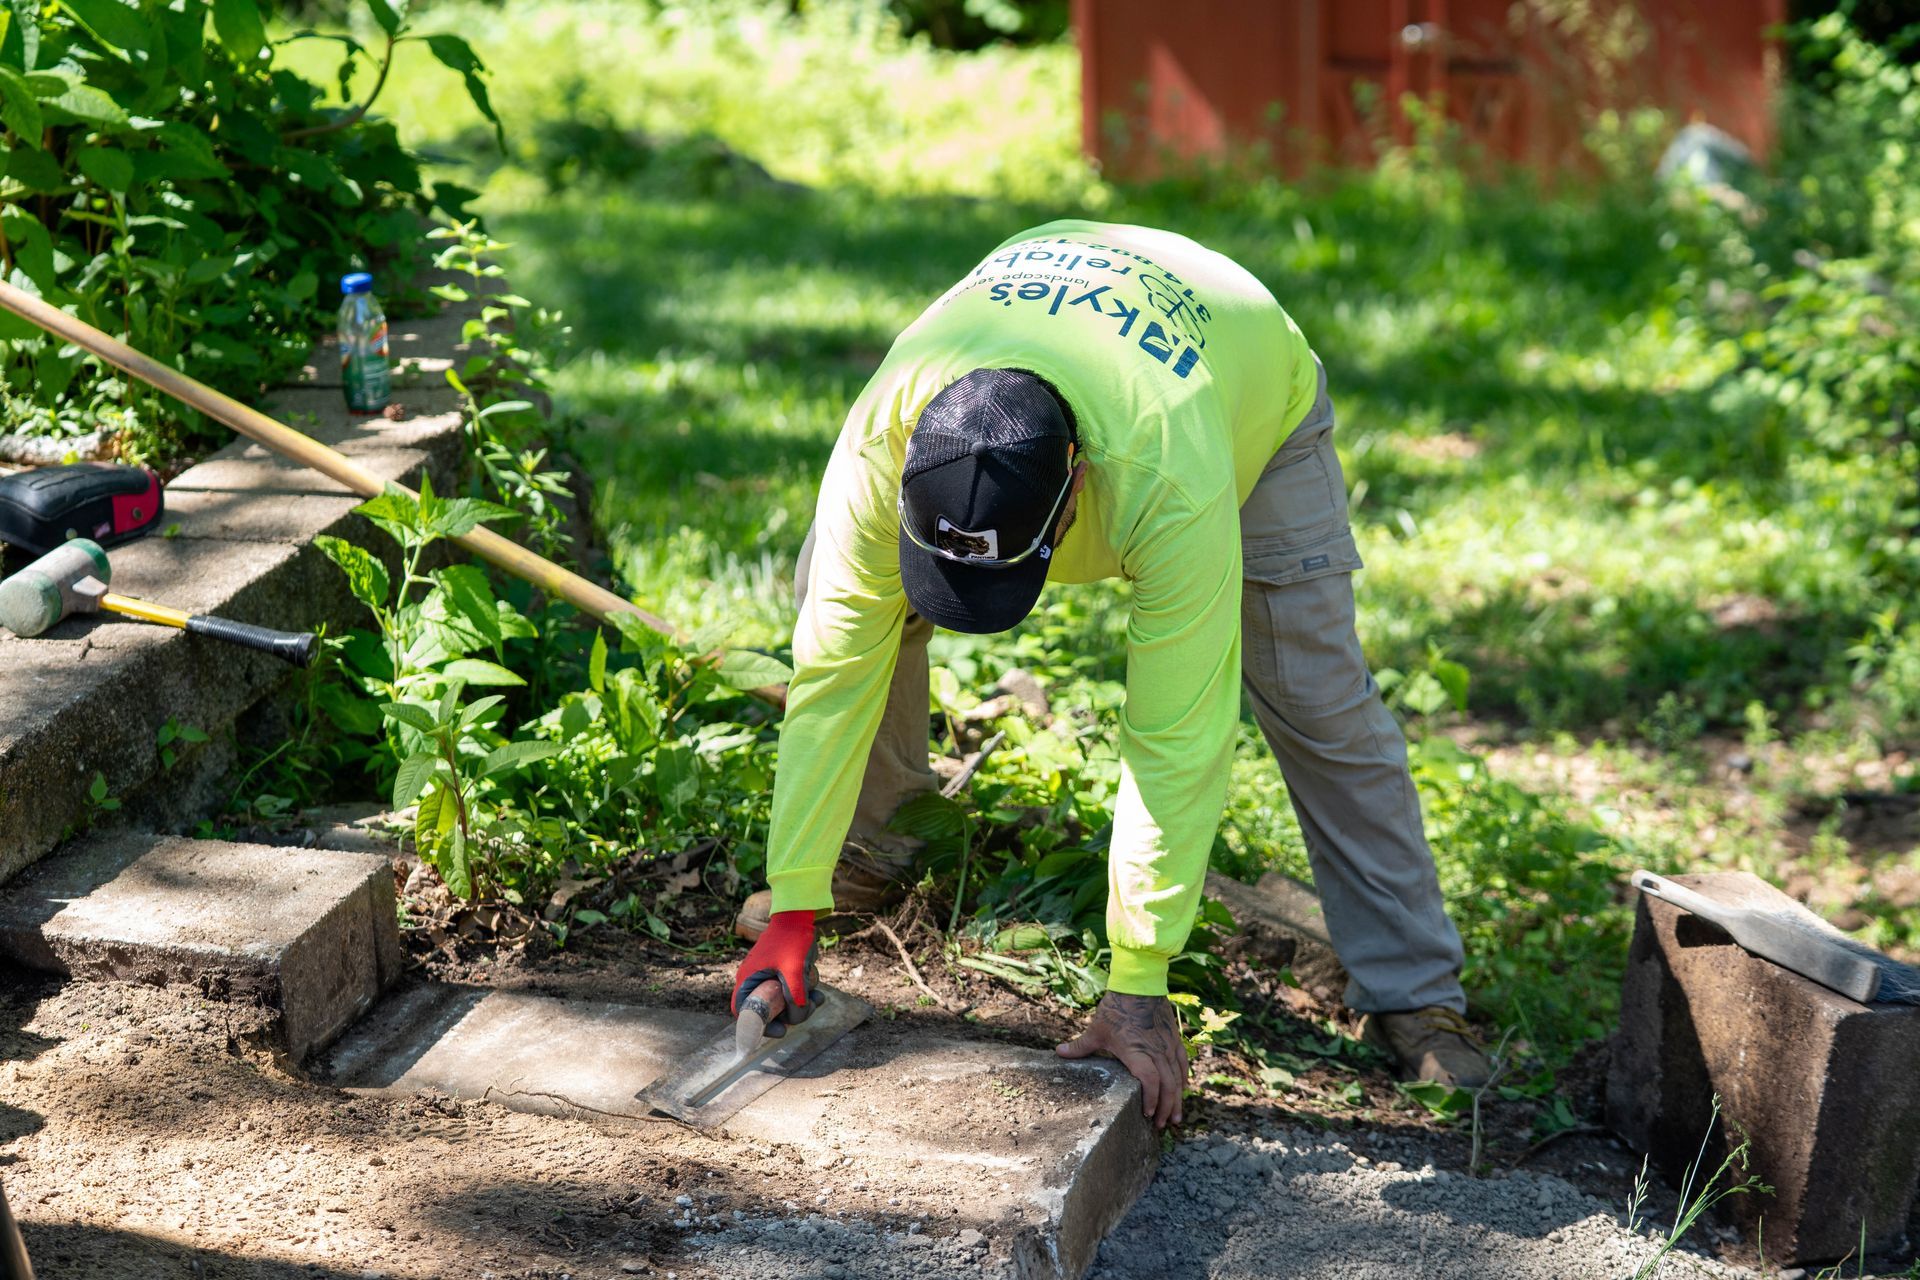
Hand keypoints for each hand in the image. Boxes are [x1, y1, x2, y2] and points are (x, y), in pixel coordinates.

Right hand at [731, 910, 819, 1030]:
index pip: (744, 1012)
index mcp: (748, 979)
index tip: (780, 1030)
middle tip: (805, 1012)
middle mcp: (755, 980)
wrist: (799, 915)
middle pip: (767, 1010)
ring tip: (817, 999)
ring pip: (782, 1002)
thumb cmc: (791, 939)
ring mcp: (769, 976)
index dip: (760, 1026)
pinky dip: (804, 995)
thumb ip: (795, 997)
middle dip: (788, 1015)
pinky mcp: (782, 972)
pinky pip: (791, 992)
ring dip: (801, 1005)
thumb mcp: (794, 971)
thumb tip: (797, 1017)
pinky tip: (818, 992)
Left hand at [1055, 992, 1189, 1129]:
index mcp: (1136, 1051)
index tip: (1146, 1114)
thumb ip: (1080, 1046)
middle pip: (1167, 1085)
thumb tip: (1058, 1053)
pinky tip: (1182, 1090)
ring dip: (1177, 1099)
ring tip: (1175, 1118)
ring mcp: (1167, 1045)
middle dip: (1165, 1108)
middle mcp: (1156, 1051)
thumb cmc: (1117, 1007)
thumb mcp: (1097, 1029)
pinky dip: (1183, 1079)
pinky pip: (1182, 1063)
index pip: (1150, 1080)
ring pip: (1177, 1077)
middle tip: (1160, 1125)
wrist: (1140, 984)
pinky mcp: (1174, 1039)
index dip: (1151, 1099)